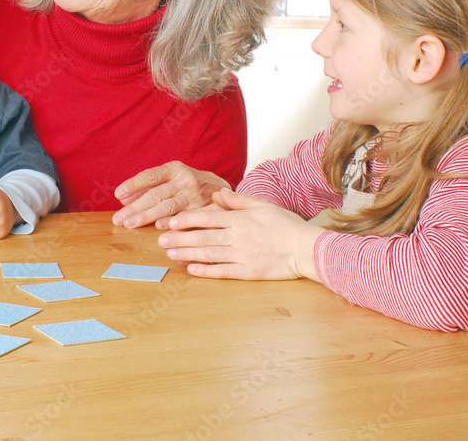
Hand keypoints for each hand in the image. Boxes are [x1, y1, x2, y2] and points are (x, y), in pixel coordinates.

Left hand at [113, 161, 231, 228]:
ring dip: (147, 216)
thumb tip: (124, 200)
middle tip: (118, 219)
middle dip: (135, 208)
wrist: (222, 188)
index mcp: (174, 169)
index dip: (134, 184)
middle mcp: (184, 180)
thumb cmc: (187, 183)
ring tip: (130, 224)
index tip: (118, 194)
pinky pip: (185, 218)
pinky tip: (159, 228)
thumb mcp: (170, 178)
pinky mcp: (204, 209)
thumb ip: (148, 187)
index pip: (150, 175)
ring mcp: (195, 196)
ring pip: (167, 207)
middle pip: (156, 194)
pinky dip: (172, 223)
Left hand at [156, 189, 324, 280]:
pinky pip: (222, 272)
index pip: (207, 218)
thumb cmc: (286, 225)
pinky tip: (191, 270)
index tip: (170, 222)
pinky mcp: (249, 273)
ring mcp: (243, 256)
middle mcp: (238, 237)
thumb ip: (237, 200)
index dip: (186, 220)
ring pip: (208, 254)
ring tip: (170, 253)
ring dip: (187, 254)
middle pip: (203, 237)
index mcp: (240, 219)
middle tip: (160, 239)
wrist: (306, 248)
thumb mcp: (262, 205)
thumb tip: (216, 194)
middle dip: (179, 238)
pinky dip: (206, 271)